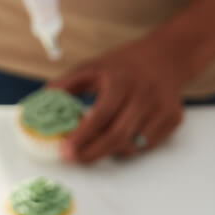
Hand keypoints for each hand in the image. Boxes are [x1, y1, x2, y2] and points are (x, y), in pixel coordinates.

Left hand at [49, 38, 186, 163]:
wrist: (168, 55)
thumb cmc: (125, 65)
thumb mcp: (94, 66)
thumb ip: (67, 85)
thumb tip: (40, 102)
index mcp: (123, 79)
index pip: (100, 115)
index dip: (81, 137)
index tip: (65, 151)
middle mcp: (145, 94)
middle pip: (117, 135)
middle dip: (93, 153)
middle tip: (75, 159)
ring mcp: (162, 107)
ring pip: (132, 145)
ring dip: (111, 151)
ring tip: (98, 144)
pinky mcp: (173, 119)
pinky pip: (147, 146)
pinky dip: (130, 148)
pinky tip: (123, 136)